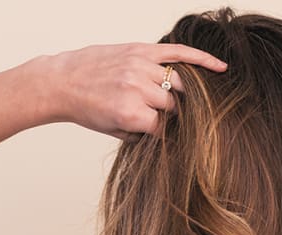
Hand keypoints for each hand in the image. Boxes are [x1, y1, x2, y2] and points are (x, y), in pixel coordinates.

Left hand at [38, 42, 227, 140]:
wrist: (62, 81)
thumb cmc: (87, 109)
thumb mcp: (114, 131)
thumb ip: (143, 133)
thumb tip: (171, 133)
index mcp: (130, 113)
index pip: (165, 127)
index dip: (168, 133)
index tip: (171, 137)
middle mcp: (137, 89)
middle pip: (175, 105)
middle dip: (175, 114)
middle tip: (174, 119)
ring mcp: (139, 67)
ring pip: (179, 82)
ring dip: (184, 94)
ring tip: (191, 101)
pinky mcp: (140, 50)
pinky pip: (178, 52)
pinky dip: (201, 59)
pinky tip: (219, 67)